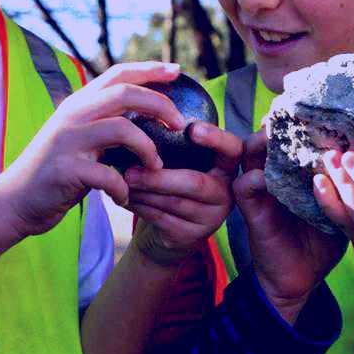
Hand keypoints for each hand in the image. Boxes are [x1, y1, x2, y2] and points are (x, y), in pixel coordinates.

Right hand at [0, 62, 187, 239]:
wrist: (13, 202)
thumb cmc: (54, 173)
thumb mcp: (77, 139)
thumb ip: (103, 125)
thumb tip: (145, 119)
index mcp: (78, 105)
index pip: (118, 73)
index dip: (150, 69)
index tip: (178, 71)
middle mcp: (72, 115)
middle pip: (125, 92)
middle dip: (160, 105)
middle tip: (180, 125)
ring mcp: (68, 141)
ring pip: (122, 128)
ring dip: (148, 148)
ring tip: (156, 167)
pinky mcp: (66, 170)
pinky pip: (109, 174)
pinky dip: (124, 187)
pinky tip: (125, 197)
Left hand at [125, 122, 243, 266]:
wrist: (169, 226)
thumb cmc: (173, 180)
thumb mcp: (180, 160)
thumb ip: (175, 143)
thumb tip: (142, 117)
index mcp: (227, 165)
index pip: (232, 148)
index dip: (215, 138)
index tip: (191, 129)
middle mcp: (226, 192)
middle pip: (194, 182)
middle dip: (157, 177)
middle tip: (129, 171)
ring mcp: (212, 217)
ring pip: (174, 203)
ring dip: (143, 192)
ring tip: (121, 182)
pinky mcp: (193, 236)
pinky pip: (163, 219)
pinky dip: (140, 207)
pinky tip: (125, 198)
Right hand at [235, 130, 347, 322]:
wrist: (300, 280)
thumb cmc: (322, 242)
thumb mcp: (341, 209)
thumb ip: (346, 185)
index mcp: (296, 172)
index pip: (292, 137)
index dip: (299, 120)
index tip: (314, 106)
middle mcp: (276, 175)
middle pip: (267, 138)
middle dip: (277, 124)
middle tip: (290, 113)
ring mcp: (261, 191)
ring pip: (249, 154)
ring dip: (260, 143)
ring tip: (273, 136)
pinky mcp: (252, 210)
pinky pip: (245, 186)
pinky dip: (254, 179)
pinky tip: (267, 177)